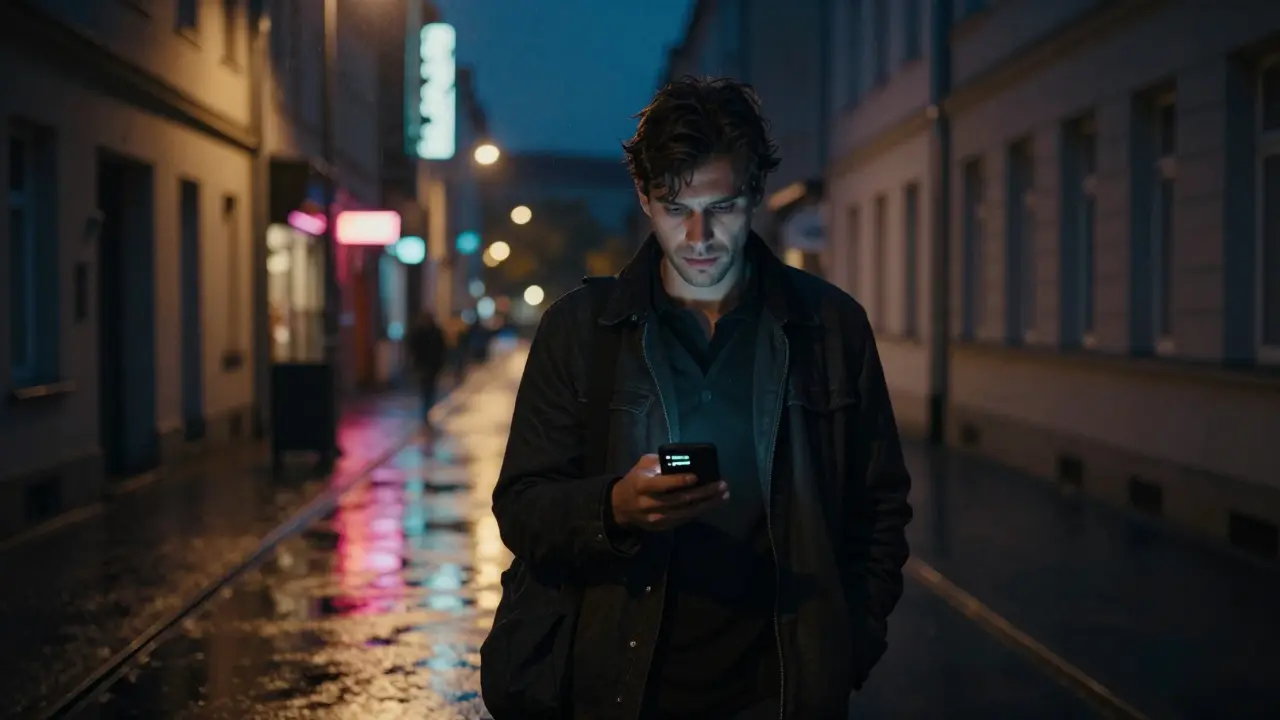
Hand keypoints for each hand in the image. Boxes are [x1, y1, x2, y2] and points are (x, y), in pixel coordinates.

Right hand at [609, 453, 728, 531]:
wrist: (620, 506)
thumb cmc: (635, 480)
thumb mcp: (643, 466)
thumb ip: (661, 462)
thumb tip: (686, 458)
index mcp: (641, 485)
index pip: (662, 484)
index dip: (680, 481)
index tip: (696, 476)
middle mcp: (648, 503)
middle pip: (679, 500)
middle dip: (703, 493)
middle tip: (722, 485)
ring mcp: (656, 518)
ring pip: (686, 513)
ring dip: (707, 505)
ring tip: (723, 496)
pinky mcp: (662, 527)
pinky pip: (684, 520)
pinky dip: (699, 512)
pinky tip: (712, 505)